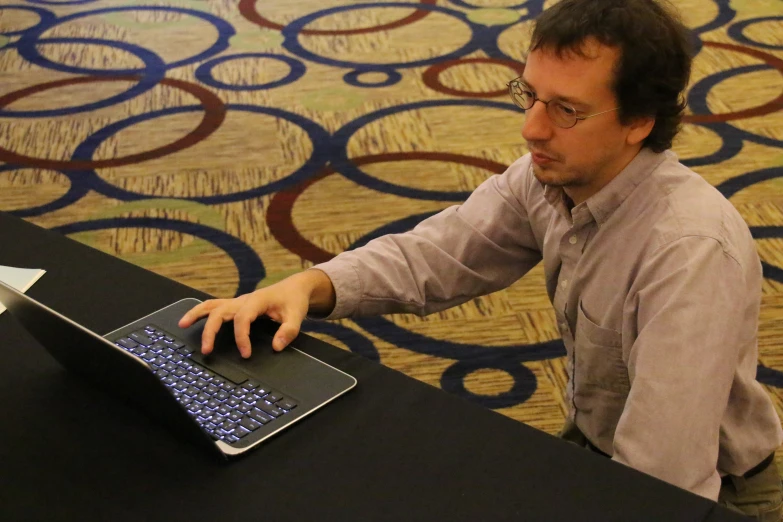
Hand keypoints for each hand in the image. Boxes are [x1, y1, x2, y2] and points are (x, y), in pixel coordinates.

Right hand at [178, 269, 335, 357]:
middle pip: (220, 312)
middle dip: (211, 331)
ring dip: (196, 314)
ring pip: (212, 305)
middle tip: (207, 350)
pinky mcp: (236, 306)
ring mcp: (238, 302)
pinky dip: (201, 312)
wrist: (294, 288)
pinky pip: (215, 307)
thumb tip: (276, 346)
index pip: (243, 319)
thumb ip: (288, 331)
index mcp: (257, 300)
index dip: (241, 337)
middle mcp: (244, 300)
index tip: (246, 354)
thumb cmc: (294, 301)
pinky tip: (191, 320)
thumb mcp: (298, 316)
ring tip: (182, 324)